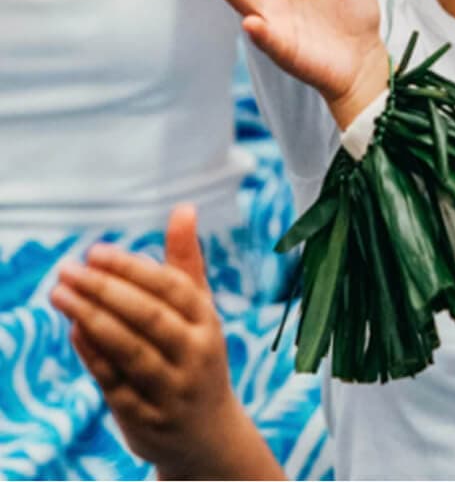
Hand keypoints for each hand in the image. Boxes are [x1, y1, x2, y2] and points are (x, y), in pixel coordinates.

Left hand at [49, 206, 283, 478]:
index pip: (171, 289)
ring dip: (91, 319)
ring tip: (59, 292)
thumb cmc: (197, 352)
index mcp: (209, 322)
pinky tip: (73, 330)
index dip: (132, 269)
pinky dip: (93, 355)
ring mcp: (171, 388)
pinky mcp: (146, 417)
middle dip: (105, 291)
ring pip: (128, 349)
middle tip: (68, 268)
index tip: (95, 251)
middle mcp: (195, 354)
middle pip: (148, 317)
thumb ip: (186, 260)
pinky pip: (115, 382)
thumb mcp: (200, 308)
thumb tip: (184, 207)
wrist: (207, 432)